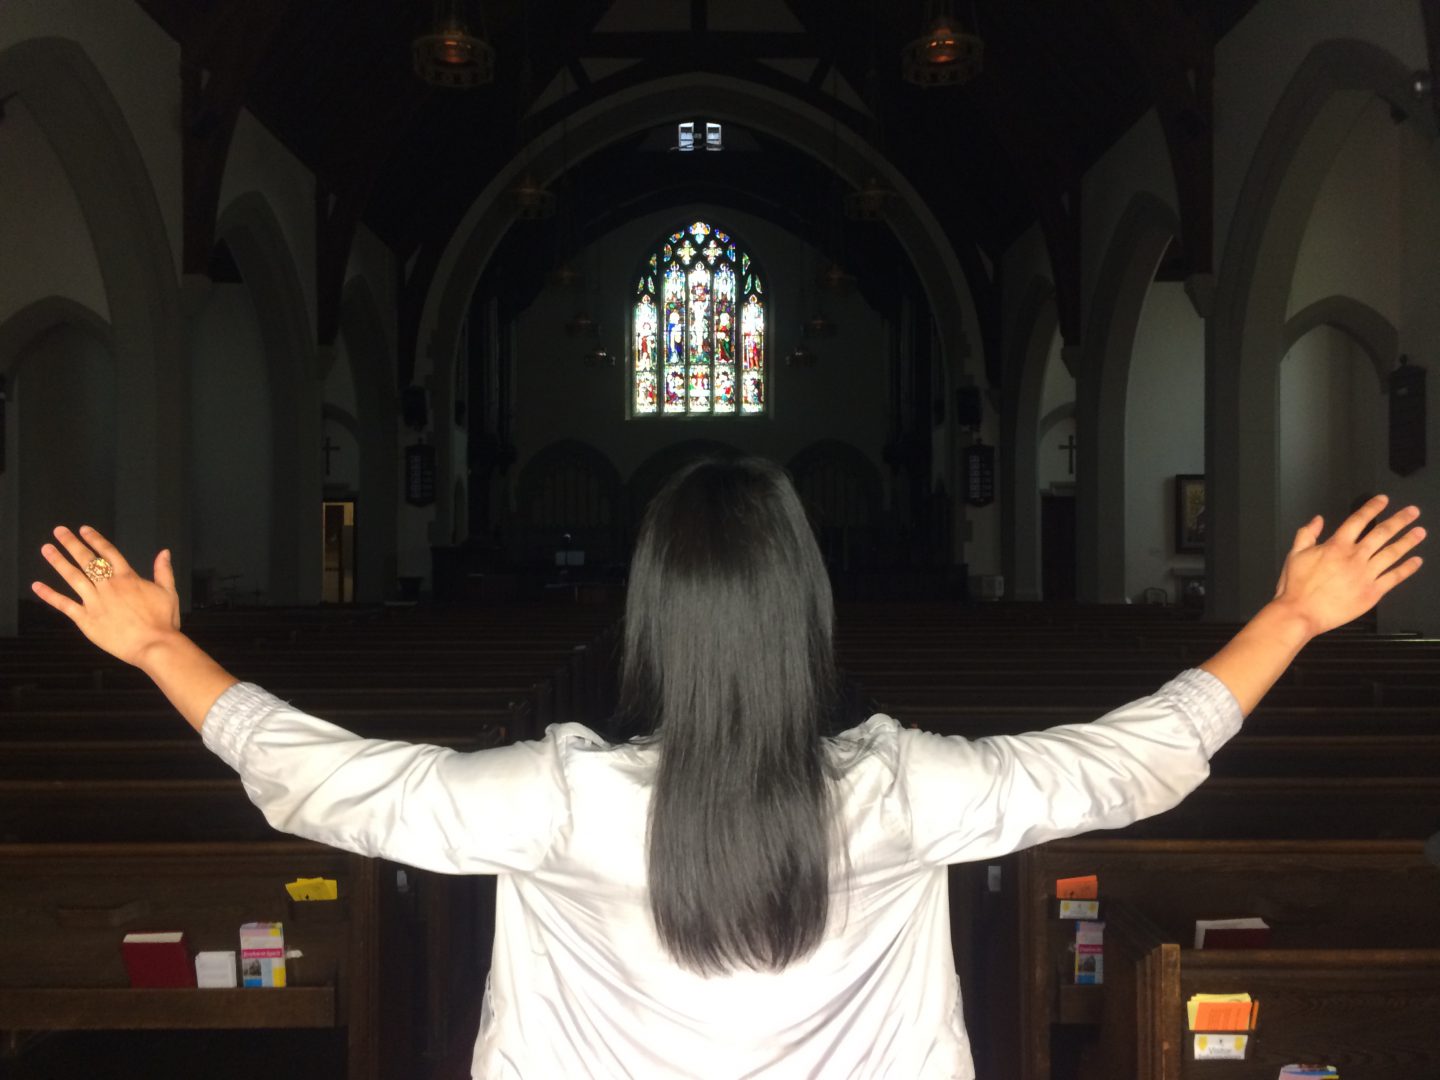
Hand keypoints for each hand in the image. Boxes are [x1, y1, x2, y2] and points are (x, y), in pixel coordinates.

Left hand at [32, 525, 181, 666]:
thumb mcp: (169, 592)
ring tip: (46, 549)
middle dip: (71, 544)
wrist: (154, 645)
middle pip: (86, 560)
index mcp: (127, 578)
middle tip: (59, 531)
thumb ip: (164, 571)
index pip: (108, 553)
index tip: (84, 529)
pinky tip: (37, 586)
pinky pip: (64, 605)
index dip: (95, 539)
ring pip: (73, 577)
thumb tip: (164, 552)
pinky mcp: (86, 619)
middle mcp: (108, 586)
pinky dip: (49, 595)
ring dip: (58, 562)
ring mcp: (95, 601)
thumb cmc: (163, 621)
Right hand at [1272, 495, 1424, 637]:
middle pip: (1382, 533)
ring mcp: (1366, 574)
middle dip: (1400, 520)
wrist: (1300, 613)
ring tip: (1420, 532)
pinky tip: (1416, 561)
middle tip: (1413, 512)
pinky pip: (1394, 578)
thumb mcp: (1294, 554)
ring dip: (1408, 541)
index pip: (1358, 520)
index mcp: (1336, 546)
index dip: (1372, 508)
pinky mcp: (1372, 592)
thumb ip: (1306, 534)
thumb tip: (1317, 519)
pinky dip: (1407, 569)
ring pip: (1392, 553)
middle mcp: (1355, 557)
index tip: (1383, 500)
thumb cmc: (1295, 586)